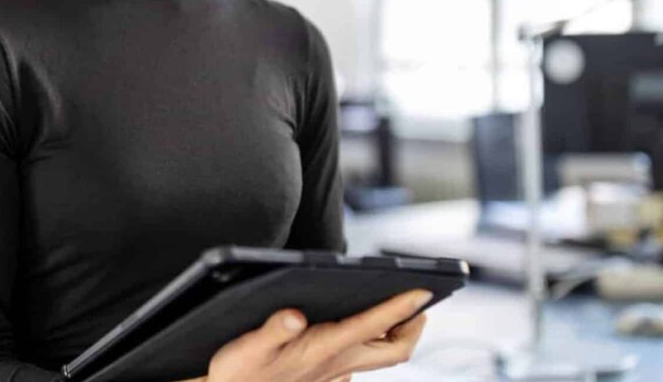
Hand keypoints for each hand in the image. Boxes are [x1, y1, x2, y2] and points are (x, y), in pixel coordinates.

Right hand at [203, 288, 431, 381]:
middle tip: (420, 301)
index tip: (424, 290)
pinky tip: (359, 330)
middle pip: (395, 350)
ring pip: (381, 357)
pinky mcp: (326, 376)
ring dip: (396, 334)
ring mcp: (334, 372)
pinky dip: (371, 342)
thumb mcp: (249, 347)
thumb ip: (273, 330)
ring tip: (399, 310)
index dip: (401, 307)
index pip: (374, 326)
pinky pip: (361, 360)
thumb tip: (295, 316)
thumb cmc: (239, 373)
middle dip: (413, 325)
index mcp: (324, 349)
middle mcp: (337, 363)